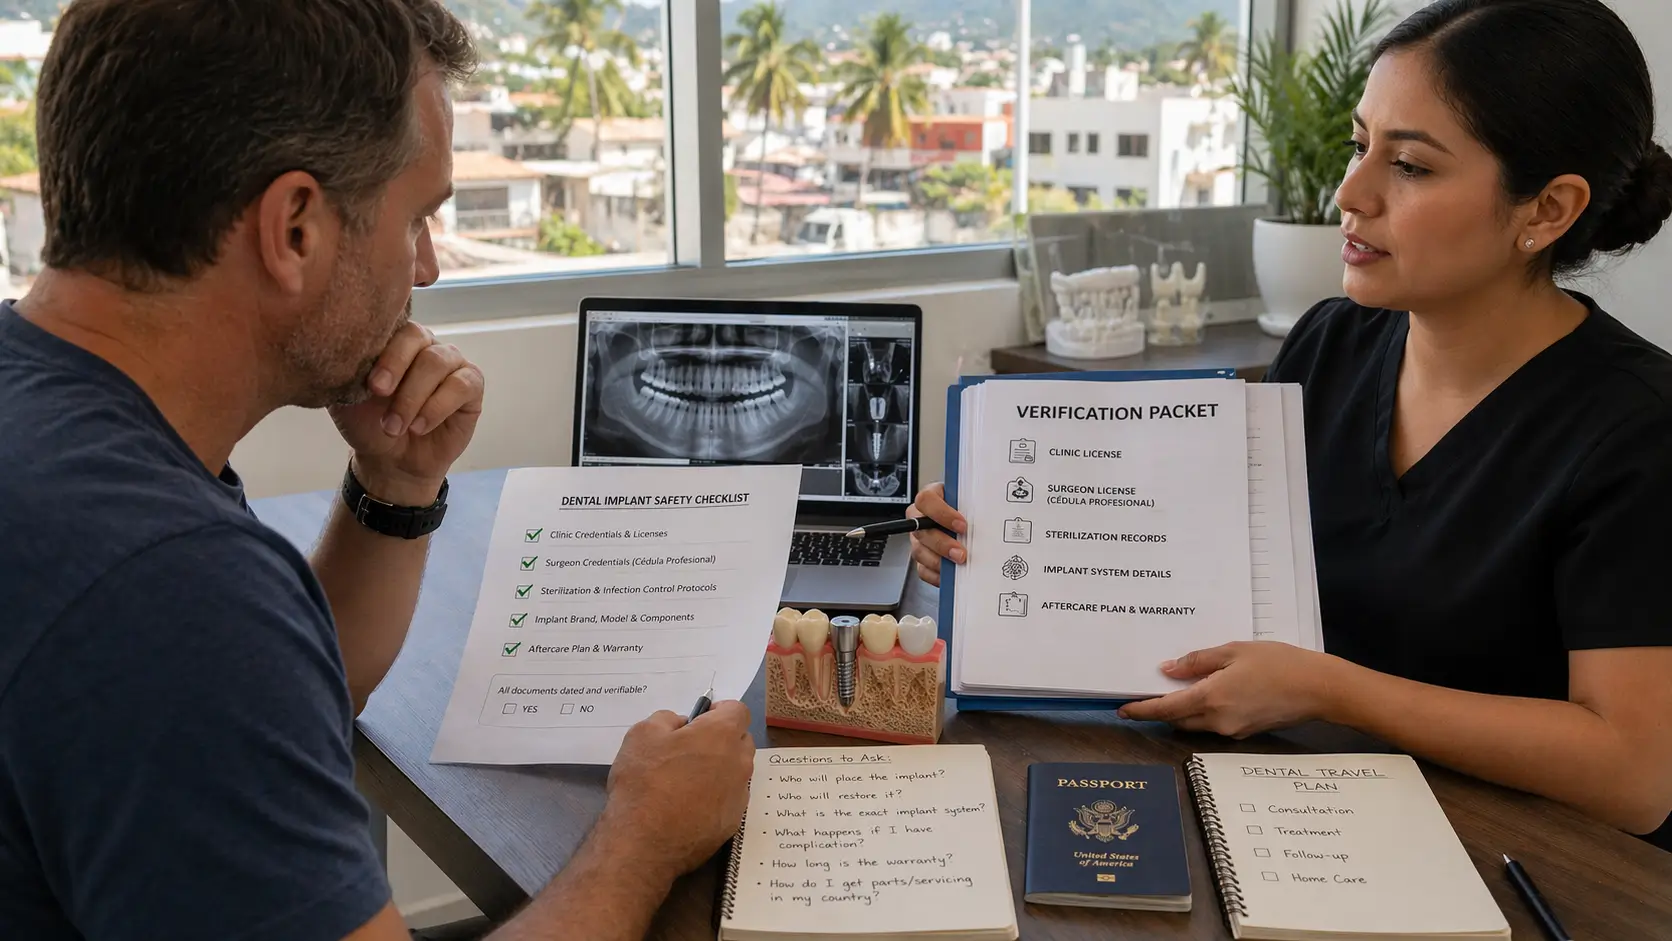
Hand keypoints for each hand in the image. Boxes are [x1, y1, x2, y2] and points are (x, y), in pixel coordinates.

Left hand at [330, 322, 484, 505]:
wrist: (390, 461)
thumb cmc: (369, 423)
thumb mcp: (347, 397)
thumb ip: (345, 371)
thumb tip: (338, 351)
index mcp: (394, 340)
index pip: (394, 327)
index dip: (384, 352)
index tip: (371, 385)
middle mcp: (426, 345)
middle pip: (418, 338)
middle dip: (397, 368)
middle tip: (380, 395)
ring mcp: (452, 364)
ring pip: (438, 363)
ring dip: (413, 397)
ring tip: (395, 426)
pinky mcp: (471, 386)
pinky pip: (461, 386)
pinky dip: (437, 408)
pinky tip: (419, 427)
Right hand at [597, 702, 754, 883]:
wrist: (644, 843)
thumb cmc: (643, 781)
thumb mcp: (642, 734)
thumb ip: (667, 719)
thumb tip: (682, 725)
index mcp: (721, 735)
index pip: (738, 710)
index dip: (719, 710)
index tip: (699, 720)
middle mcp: (739, 763)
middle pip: (741, 740)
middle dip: (721, 738)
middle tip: (689, 749)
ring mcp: (739, 796)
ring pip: (736, 771)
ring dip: (719, 768)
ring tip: (686, 781)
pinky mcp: (732, 823)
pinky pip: (729, 799)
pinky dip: (715, 797)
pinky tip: (688, 807)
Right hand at [907, 482, 966, 586]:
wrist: (970, 519)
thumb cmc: (968, 508)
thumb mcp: (971, 500)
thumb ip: (973, 505)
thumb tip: (989, 513)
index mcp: (931, 498)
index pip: (926, 500)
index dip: (941, 513)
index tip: (962, 525)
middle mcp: (921, 518)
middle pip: (920, 530)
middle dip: (942, 544)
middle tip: (961, 552)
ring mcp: (920, 539)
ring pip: (919, 551)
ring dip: (939, 561)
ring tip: (959, 564)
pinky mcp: (923, 557)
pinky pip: (923, 569)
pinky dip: (937, 574)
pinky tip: (952, 573)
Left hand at [1116, 642, 1346, 738]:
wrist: (1320, 688)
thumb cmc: (1278, 663)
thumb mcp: (1234, 652)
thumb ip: (1198, 662)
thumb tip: (1167, 670)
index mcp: (1211, 699)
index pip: (1165, 710)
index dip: (1142, 710)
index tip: (1123, 709)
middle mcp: (1217, 721)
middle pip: (1178, 720)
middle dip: (1162, 709)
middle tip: (1149, 691)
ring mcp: (1233, 730)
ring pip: (1196, 723)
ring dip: (1184, 710)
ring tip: (1181, 686)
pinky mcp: (1246, 732)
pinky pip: (1215, 723)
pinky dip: (1206, 711)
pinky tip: (1211, 691)